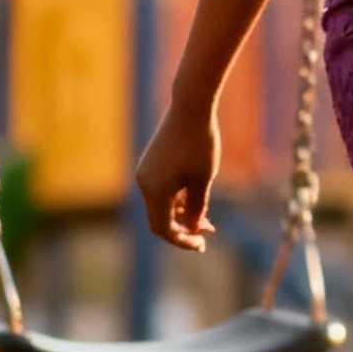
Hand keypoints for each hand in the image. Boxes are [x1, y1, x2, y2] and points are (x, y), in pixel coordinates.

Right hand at [136, 102, 220, 249]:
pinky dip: (177, 198)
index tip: (202, 245)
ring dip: (182, 214)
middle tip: (208, 233)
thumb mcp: (203, 180)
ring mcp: (146, 171)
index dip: (182, 240)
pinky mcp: (151, 162)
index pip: (163, 229)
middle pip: (160, 218)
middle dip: (183, 229)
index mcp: (154, 190)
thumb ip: (197, 207)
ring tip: (207, 219)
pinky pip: (161, 189)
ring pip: (162, 204)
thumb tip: (192, 227)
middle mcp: (144, 182)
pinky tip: (196, 199)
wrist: (191, 106)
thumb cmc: (200, 143)